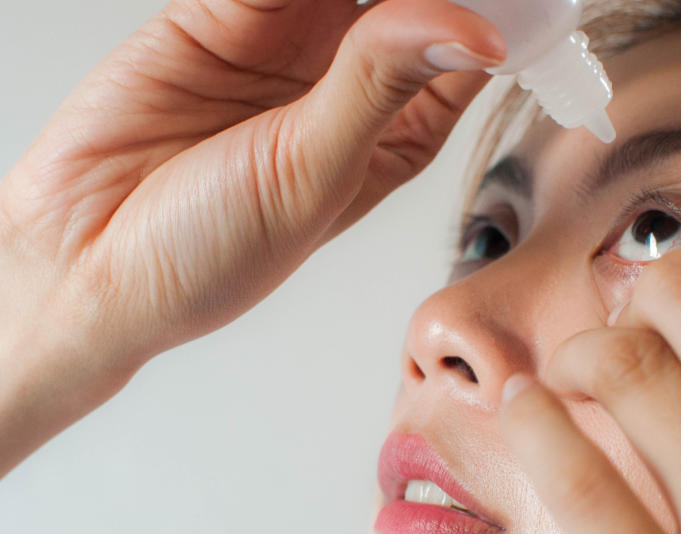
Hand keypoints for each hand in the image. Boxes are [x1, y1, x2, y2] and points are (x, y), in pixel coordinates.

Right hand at [0, 0, 504, 475]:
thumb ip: (381, 88)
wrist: (84, 260)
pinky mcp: (221, 11)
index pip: (466, 54)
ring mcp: (287, 40)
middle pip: (413, 0)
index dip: (497, 14)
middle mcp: (351, 81)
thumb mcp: (312, 176)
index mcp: (396, 133)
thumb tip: (471, 30)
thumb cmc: (211, 255)